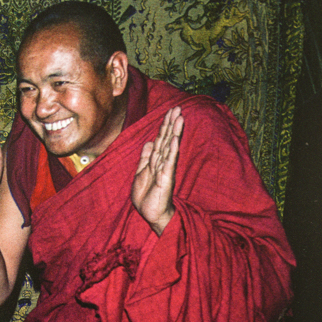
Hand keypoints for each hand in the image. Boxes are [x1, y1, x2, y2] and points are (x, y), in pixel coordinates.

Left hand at [131, 106, 183, 233]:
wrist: (151, 214)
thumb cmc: (147, 196)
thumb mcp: (141, 173)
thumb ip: (145, 158)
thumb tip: (148, 142)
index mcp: (155, 160)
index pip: (161, 139)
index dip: (164, 125)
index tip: (170, 111)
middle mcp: (162, 162)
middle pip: (167, 139)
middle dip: (171, 123)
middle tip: (177, 108)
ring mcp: (165, 169)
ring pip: (169, 147)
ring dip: (174, 132)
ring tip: (179, 118)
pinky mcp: (166, 178)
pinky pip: (169, 161)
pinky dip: (172, 150)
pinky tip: (176, 139)